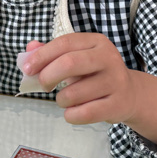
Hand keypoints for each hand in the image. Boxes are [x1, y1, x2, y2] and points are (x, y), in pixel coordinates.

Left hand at [20, 34, 138, 124]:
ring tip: (65, 99)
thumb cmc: (95, 74)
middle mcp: (109, 58)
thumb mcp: (77, 58)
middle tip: (43, 86)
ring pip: (74, 93)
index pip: (64, 43)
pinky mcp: (117, 104)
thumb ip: (52, 53)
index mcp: (96, 42)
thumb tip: (28, 51)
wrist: (129, 94)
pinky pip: (85, 113)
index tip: (27, 69)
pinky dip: (71, 115)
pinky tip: (72, 112)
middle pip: (69, 63)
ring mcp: (115, 81)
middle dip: (48, 76)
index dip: (42, 56)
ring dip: (61, 100)